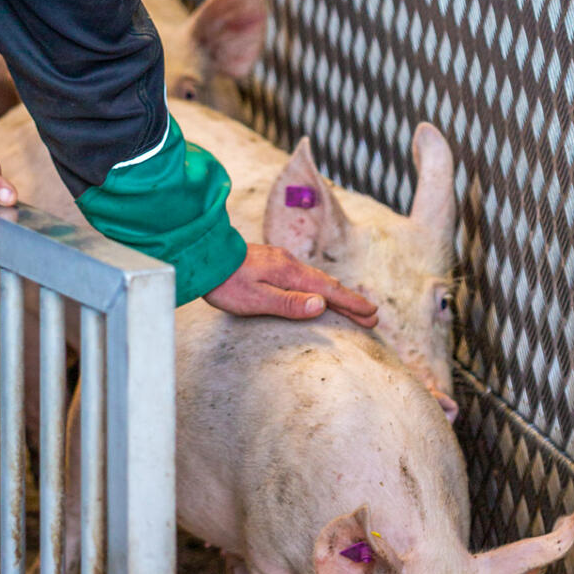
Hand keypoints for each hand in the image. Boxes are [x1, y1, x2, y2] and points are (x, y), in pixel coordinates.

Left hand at [204, 243, 377, 326]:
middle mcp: (289, 263)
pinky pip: (304, 276)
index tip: (371, 314)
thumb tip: (322, 305)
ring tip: (350, 306)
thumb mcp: (257, 298)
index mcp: (290, 273)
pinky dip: (319, 287)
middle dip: (350, 301)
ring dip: (336, 294)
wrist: (202, 257)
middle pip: (328, 285)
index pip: (329, 291)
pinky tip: (316, 291)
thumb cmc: (226, 283)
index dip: (352, 304)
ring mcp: (280, 260)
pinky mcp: (271, 262)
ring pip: (316, 279)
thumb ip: (289, 303)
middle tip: (370, 316)